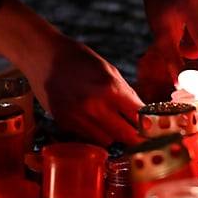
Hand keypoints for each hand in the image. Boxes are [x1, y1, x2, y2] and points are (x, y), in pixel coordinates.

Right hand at [0, 0, 142, 146]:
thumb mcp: (109, 70)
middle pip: (126, 135)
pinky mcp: (65, 123)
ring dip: (114, 136)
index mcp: (110, 89)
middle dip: (136, 137)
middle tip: (142, 138)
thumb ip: (126, 94)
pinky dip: (96, 133)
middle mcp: (94, 107)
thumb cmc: (80, 59)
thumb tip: (143, 114)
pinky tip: (95, 121)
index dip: (148, 125)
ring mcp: (78, 117)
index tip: (154, 130)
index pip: (139, 117)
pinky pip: (88, 137)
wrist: (43, 56)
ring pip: (108, 141)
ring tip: (114, 125)